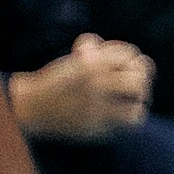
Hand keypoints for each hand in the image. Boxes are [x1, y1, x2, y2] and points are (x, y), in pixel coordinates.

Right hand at [11, 34, 152, 140]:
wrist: (32, 109)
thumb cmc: (55, 83)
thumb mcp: (72, 60)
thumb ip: (91, 49)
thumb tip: (108, 49)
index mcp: (90, 62)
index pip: (128, 54)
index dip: (130, 58)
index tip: (123, 66)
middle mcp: (97, 80)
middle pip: (139, 72)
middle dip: (142, 75)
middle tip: (136, 82)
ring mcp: (99, 104)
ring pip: (139, 94)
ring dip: (141, 95)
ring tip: (136, 98)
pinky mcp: (99, 125)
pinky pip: (130, 120)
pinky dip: (134, 115)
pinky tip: (128, 114)